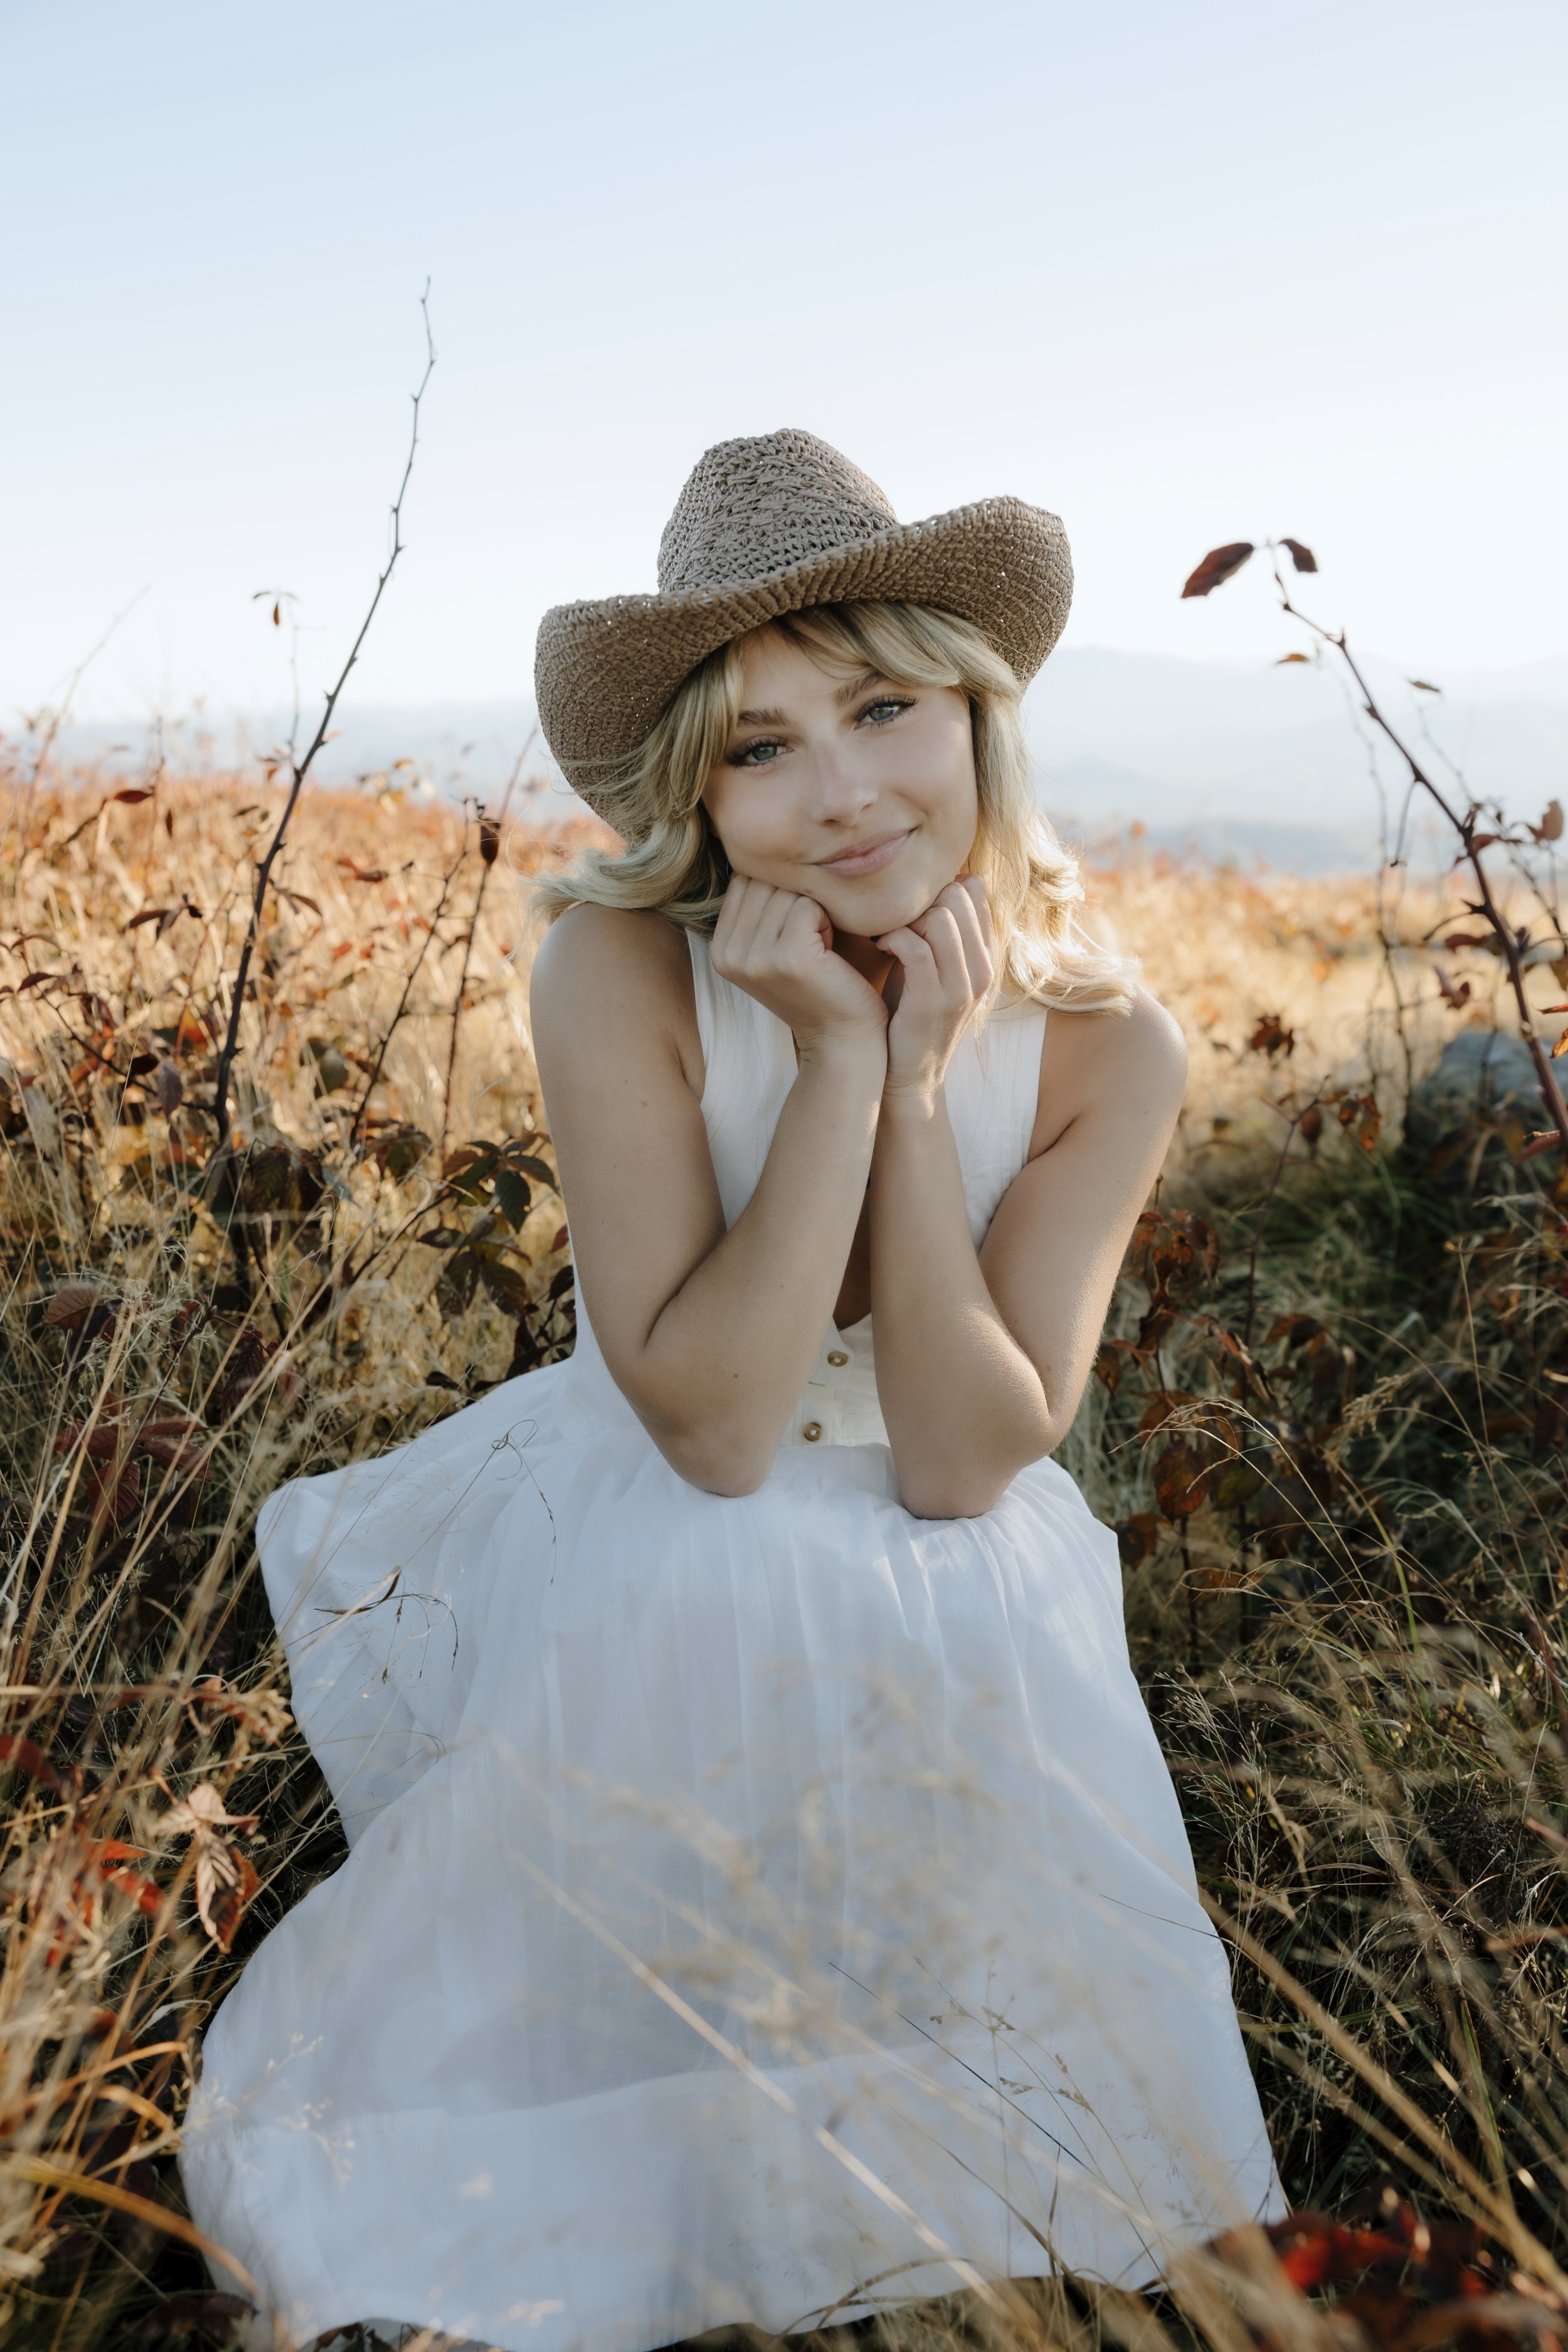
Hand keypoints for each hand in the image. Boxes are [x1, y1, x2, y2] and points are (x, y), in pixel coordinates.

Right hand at [711, 875, 887, 1059]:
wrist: (843, 1035)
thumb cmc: (821, 982)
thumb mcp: (777, 943)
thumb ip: (761, 904)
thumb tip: (762, 845)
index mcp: (720, 948)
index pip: (745, 879)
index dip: (780, 891)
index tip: (797, 930)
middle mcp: (728, 953)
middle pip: (765, 881)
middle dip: (798, 898)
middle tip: (813, 940)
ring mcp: (754, 957)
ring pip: (788, 891)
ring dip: (815, 910)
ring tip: (820, 947)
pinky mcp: (787, 958)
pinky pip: (808, 906)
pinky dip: (828, 921)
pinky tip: (829, 952)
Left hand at [877, 878, 994, 1105]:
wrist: (909, 1075)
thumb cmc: (910, 1013)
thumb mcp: (934, 968)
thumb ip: (939, 932)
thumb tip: (928, 885)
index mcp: (984, 955)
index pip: (974, 890)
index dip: (938, 886)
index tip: (910, 906)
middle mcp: (982, 968)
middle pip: (959, 895)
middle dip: (920, 898)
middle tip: (894, 918)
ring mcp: (961, 986)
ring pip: (941, 918)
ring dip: (904, 917)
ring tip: (886, 933)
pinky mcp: (932, 1001)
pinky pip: (917, 948)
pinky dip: (893, 938)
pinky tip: (880, 947)